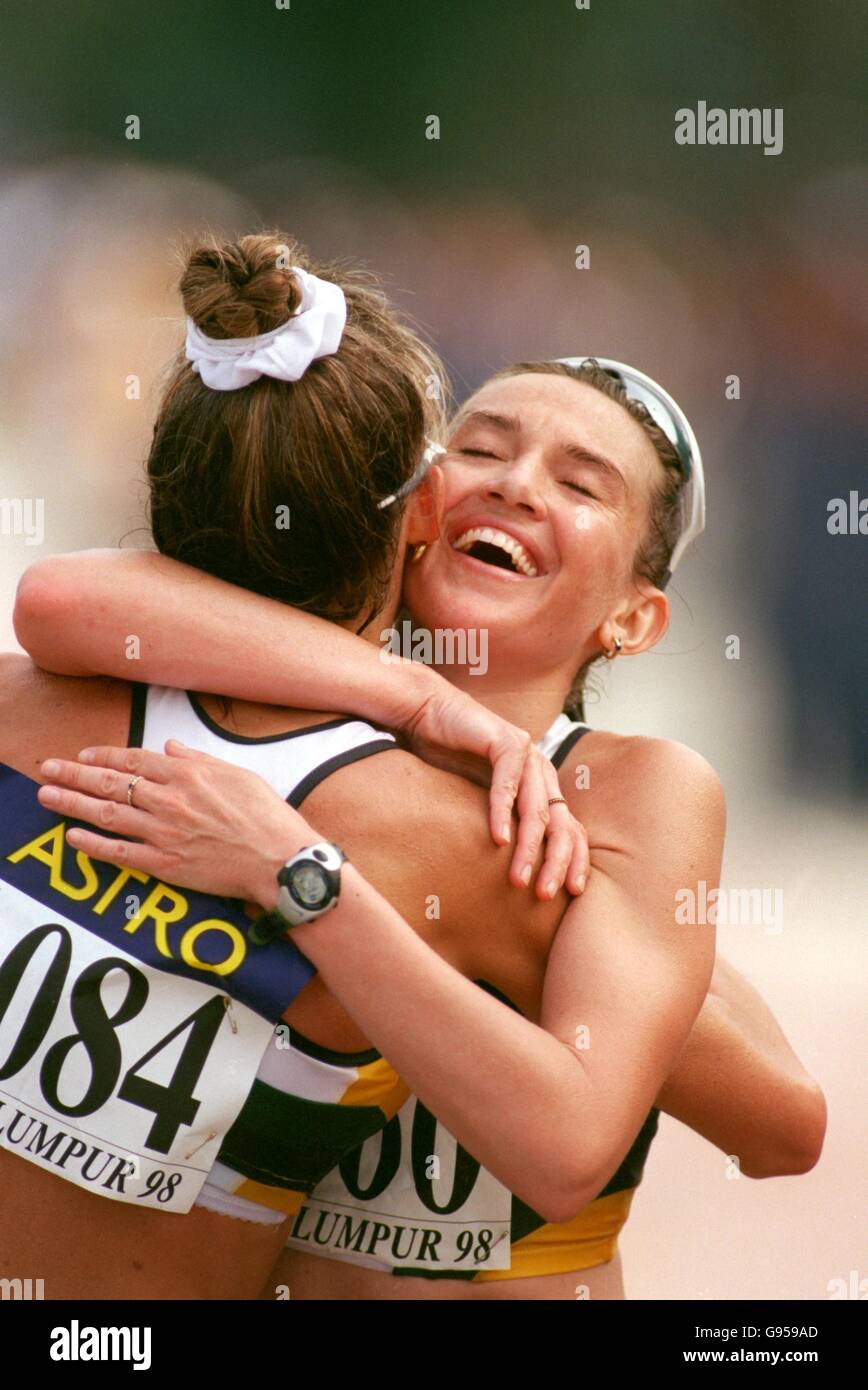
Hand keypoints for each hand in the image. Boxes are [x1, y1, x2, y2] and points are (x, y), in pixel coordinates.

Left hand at [37, 741, 310, 907]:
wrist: (279, 859)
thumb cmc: (266, 816)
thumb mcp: (237, 774)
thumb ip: (199, 760)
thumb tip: (172, 747)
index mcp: (187, 774)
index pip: (134, 760)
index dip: (105, 755)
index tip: (84, 754)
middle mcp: (169, 800)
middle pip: (111, 783)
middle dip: (75, 773)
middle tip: (48, 768)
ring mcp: (164, 833)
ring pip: (107, 814)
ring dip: (73, 803)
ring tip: (47, 795)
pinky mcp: (165, 864)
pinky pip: (120, 853)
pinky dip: (93, 845)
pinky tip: (72, 837)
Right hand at [402, 683, 587, 897]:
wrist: (428, 717)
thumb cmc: (451, 763)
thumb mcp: (481, 804)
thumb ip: (502, 827)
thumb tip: (512, 876)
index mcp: (543, 787)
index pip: (571, 829)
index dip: (575, 860)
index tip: (571, 893)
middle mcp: (542, 771)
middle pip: (563, 823)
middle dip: (556, 863)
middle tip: (544, 894)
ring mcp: (527, 754)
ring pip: (538, 807)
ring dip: (529, 846)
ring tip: (519, 877)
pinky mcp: (505, 741)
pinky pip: (509, 782)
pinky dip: (502, 812)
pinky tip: (497, 838)